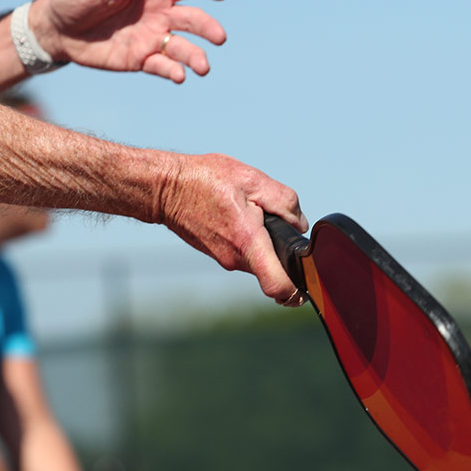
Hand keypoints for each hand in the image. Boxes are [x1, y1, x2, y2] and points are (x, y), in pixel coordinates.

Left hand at [33, 0, 227, 82]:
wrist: (60, 32)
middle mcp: (159, 12)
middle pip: (192, 19)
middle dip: (208, 27)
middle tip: (220, 37)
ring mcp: (153, 38)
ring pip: (183, 47)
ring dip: (196, 56)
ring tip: (203, 68)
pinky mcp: (143, 60)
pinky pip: (163, 66)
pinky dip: (173, 71)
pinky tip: (180, 76)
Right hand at [161, 152, 307, 303]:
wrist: (166, 188)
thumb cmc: (205, 180)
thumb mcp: (252, 179)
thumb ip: (285, 202)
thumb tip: (299, 224)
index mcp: (248, 242)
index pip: (278, 287)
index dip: (296, 291)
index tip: (305, 283)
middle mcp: (236, 259)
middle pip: (274, 269)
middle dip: (282, 250)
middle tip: (275, 221)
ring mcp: (226, 260)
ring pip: (260, 259)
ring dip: (265, 242)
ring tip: (253, 212)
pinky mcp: (219, 255)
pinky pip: (246, 253)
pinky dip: (251, 240)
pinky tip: (241, 216)